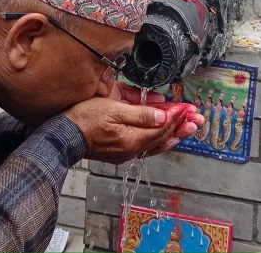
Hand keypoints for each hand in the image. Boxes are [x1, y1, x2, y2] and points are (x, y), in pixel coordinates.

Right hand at [64, 83, 202, 163]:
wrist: (63, 136)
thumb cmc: (83, 120)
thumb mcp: (112, 110)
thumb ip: (139, 114)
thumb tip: (163, 117)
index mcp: (132, 138)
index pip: (162, 127)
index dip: (177, 116)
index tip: (188, 107)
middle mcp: (132, 149)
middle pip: (163, 137)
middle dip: (181, 126)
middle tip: (197, 119)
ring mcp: (126, 152)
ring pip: (157, 144)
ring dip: (174, 135)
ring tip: (188, 128)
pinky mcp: (120, 152)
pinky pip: (146, 147)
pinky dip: (159, 141)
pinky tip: (165, 138)